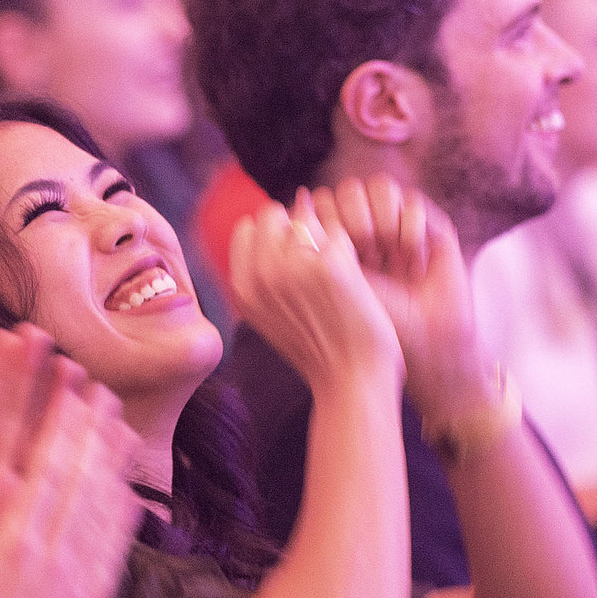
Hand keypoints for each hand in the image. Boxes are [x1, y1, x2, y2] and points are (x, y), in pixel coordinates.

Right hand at [0, 327, 141, 597]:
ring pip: (106, 509)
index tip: (72, 391)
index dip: (62, 425)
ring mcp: (80, 581)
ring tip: (120, 424)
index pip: (46, 469)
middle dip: (93, 430)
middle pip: (82, 479)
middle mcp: (54, 556)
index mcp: (14, 543)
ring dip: (114, 463)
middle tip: (102, 390)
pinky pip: (116, 549)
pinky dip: (124, 515)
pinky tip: (128, 490)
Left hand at [0, 327, 62, 597]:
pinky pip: (69, 482)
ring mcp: (21, 499)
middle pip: (13, 419)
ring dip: (60, 407)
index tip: (5, 337)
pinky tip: (108, 432)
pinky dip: (87, 458)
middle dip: (28, 376)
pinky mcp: (43, 520)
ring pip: (43, 444)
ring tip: (79, 370)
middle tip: (44, 335)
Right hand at [228, 194, 400, 394]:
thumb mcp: (272, 317)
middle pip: (275, 215)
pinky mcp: (329, 263)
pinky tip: (354, 281)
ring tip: (337, 274)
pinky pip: (339, 233)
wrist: (350, 382)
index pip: (249, 228)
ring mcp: (293, 266)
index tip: (295, 260)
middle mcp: (262, 274)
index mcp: (243, 288)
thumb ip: (264, 274)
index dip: (275, 238)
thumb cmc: (318, 352)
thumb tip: (270, 219)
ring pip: (306, 218)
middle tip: (318, 261)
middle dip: (296, 229)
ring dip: (323, 237)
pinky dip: (349, 252)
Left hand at [312, 177, 495, 423]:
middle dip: (357, 220)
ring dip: (384, 221)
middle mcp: (369, 227)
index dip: (330, 220)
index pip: (325, 200)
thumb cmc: (371, 327)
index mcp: (338, 238)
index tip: (341, 257)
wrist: (422, 345)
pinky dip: (413, 228)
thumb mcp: (333, 284)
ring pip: (382, 188)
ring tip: (394, 256)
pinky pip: (415, 203)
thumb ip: (314, 243)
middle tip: (370, 256)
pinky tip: (415, 261)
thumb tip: (300, 197)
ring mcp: (401, 225)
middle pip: (351, 190)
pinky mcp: (433, 228)